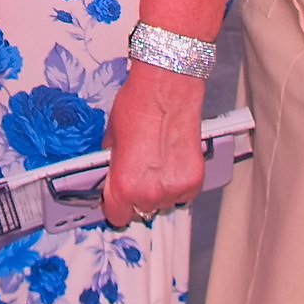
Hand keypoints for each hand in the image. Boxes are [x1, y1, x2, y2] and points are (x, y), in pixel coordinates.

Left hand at [101, 62, 205, 228]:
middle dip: (137, 195)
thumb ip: (111, 163)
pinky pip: (183, 194)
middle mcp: (150, 192)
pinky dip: (177, 183)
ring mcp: (174, 188)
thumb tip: (110, 173)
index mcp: (124, 184)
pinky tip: (171, 162)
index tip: (116, 197)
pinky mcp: (194, 181)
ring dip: (159, 190)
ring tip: (156, 163)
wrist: (167, 87)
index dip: (115, 204)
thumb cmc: (139, 104)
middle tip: (138, 173)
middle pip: (140, 210)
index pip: (116, 216)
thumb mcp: (111, 137)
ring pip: (163, 203)